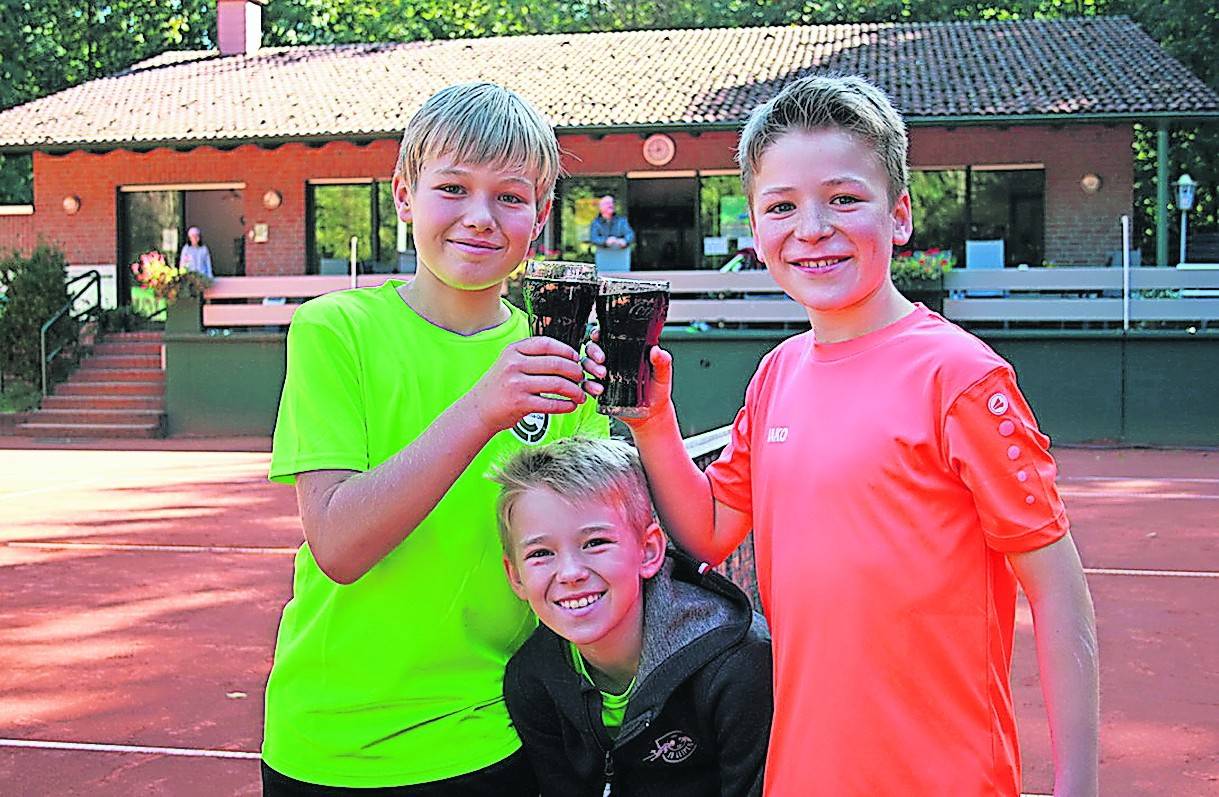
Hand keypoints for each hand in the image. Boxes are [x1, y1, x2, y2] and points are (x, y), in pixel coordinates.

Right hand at [464, 337, 586, 432]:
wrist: (479, 409)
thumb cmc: (498, 387)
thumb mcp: (509, 362)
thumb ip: (531, 357)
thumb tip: (565, 357)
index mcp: (513, 351)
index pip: (547, 344)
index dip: (566, 350)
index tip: (576, 358)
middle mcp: (514, 365)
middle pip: (556, 363)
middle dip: (575, 371)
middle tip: (582, 378)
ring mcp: (517, 384)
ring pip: (557, 384)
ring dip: (575, 391)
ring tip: (580, 395)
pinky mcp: (521, 403)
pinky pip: (551, 403)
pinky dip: (566, 405)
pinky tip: (570, 406)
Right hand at [582, 331, 673, 427]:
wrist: (651, 414)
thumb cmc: (657, 391)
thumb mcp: (662, 375)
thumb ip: (662, 362)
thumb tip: (657, 350)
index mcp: (625, 352)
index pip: (607, 337)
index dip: (599, 334)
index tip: (599, 336)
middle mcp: (611, 361)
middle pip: (592, 348)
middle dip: (593, 351)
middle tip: (602, 359)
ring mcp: (603, 375)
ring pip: (587, 364)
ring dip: (591, 367)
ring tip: (602, 375)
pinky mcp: (599, 390)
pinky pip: (586, 384)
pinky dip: (588, 386)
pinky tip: (598, 390)